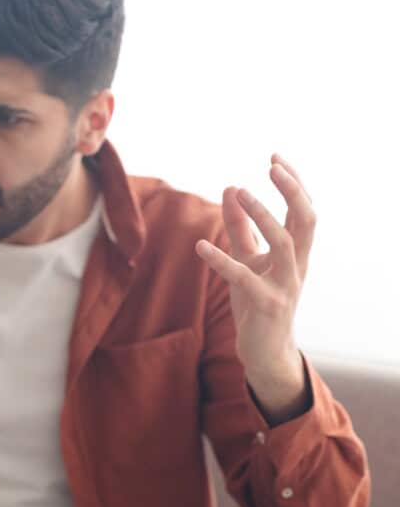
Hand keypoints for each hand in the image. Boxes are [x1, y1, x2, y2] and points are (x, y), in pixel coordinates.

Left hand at [195, 154, 312, 418]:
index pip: (303, 209)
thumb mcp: (247, 258)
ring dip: (262, 215)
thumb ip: (240, 227)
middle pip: (306, 220)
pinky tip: (200, 246)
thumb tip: (229, 189)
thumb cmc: (256, 300)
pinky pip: (244, 276)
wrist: (262, 349)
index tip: (275, 156)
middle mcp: (297, 265)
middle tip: (271, 166)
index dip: (294, 182)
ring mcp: (285, 285)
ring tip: (239, 192)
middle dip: (292, 191)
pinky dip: (221, 259)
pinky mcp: (265, 304)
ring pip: (284, 242)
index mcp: (296, 252)